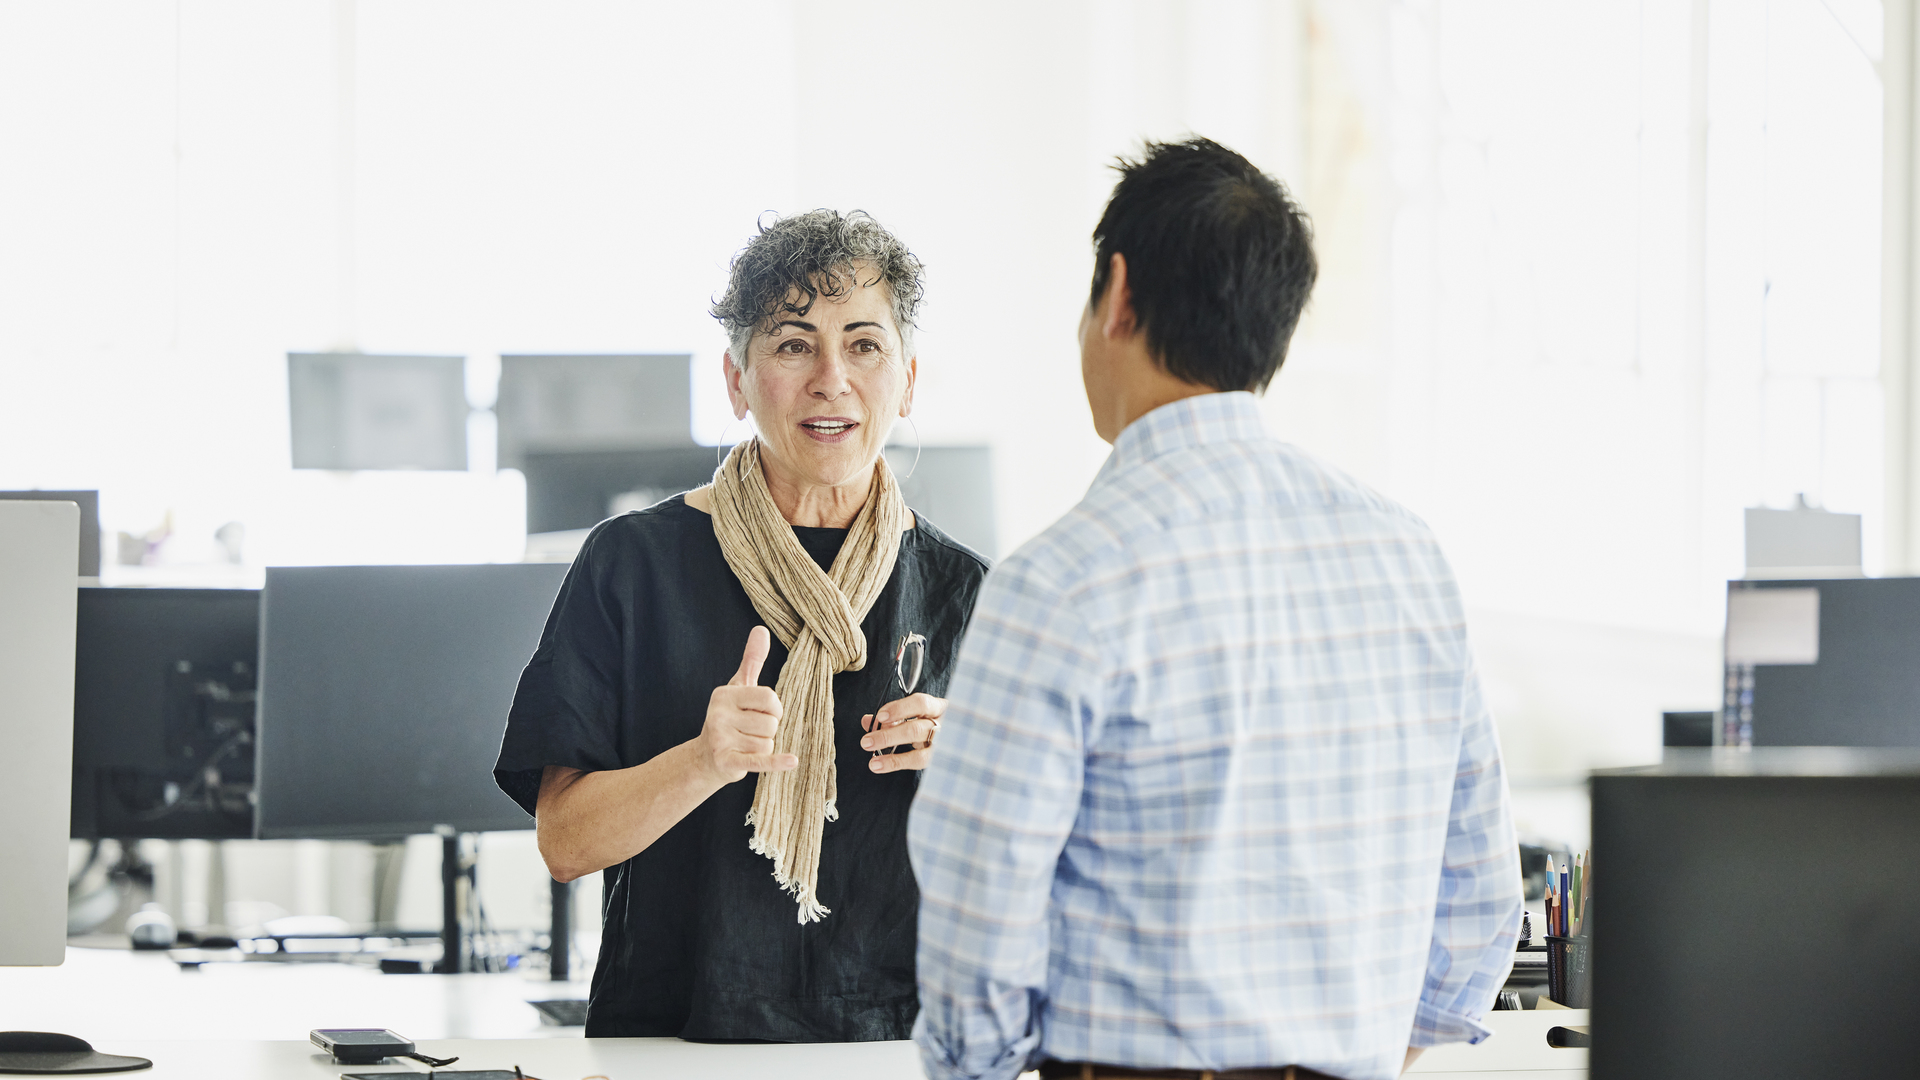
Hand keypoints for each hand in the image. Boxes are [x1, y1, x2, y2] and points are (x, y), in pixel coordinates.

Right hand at [698, 626, 796, 784]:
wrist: (706, 758)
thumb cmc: (729, 718)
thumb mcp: (738, 687)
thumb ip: (752, 660)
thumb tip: (762, 629)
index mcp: (724, 695)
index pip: (770, 698)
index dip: (774, 709)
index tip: (762, 714)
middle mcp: (719, 715)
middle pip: (771, 723)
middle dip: (768, 730)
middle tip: (750, 732)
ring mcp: (720, 739)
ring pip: (768, 743)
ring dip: (763, 747)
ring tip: (745, 745)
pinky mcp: (726, 762)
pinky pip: (760, 760)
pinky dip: (776, 762)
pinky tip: (792, 760)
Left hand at [860, 693, 943, 772]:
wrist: (953, 739)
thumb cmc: (927, 722)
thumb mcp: (912, 715)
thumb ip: (891, 717)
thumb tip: (868, 721)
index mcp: (937, 707)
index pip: (920, 703)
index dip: (900, 709)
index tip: (880, 716)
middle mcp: (942, 726)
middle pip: (916, 730)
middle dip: (889, 736)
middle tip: (866, 741)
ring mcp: (942, 745)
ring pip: (920, 752)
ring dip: (893, 756)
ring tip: (872, 761)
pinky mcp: (938, 760)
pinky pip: (918, 762)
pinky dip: (896, 763)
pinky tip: (880, 765)